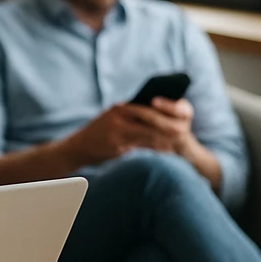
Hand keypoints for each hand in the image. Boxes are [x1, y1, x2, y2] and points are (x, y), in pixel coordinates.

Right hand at [62, 97, 194, 166]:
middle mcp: (118, 116)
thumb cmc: (99, 135)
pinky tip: (162, 153)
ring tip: (177, 143)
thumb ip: (132, 119)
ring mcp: (116, 131)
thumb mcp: (113, 120)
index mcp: (120, 108)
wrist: (77, 148)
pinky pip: (139, 147)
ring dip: (163, 138)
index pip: (147, 107)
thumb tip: (157, 120)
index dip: (164, 111)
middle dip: (167, 125)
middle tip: (183, 131)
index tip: (178, 117)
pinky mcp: (116, 146)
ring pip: (146, 133)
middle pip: (149, 118)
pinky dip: (152, 149)